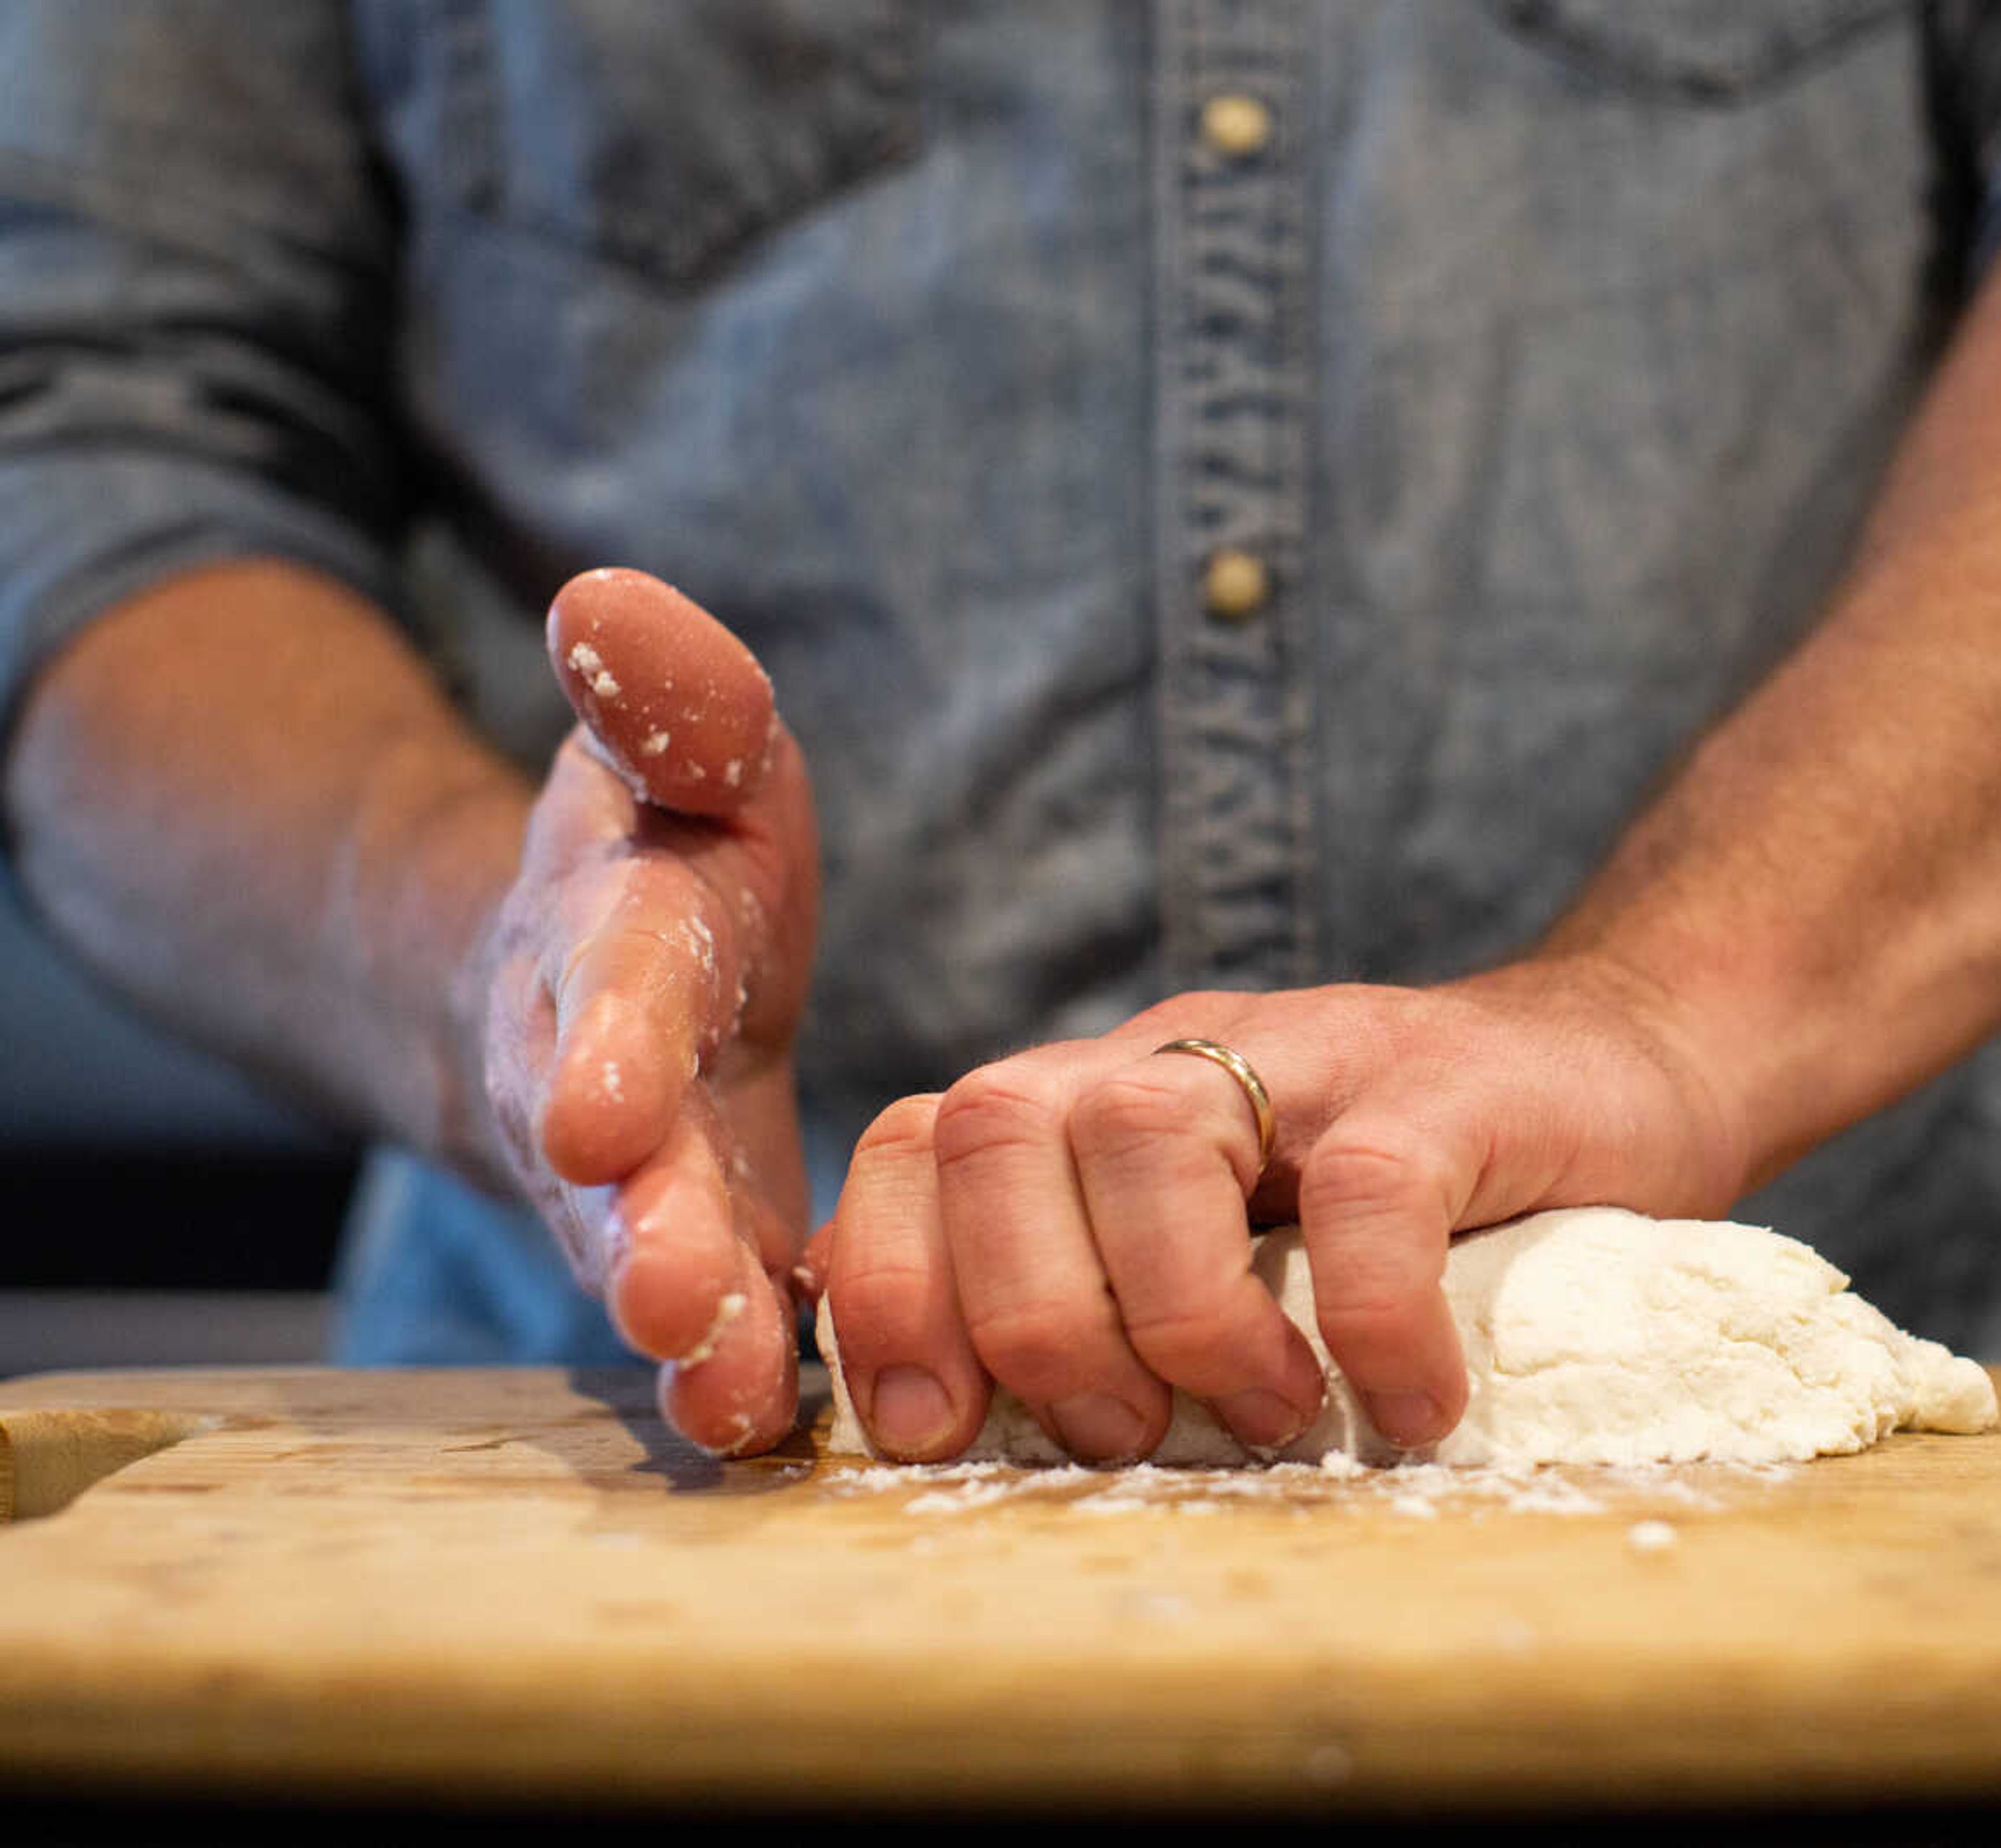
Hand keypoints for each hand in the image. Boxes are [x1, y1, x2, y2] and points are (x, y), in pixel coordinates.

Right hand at [469, 569, 820, 1454]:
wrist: (624, 980)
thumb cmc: (681, 850)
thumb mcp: (686, 754)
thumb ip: (668, 698)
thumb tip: (609, 597)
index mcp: (610, 938)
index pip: (604, 986)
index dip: (600, 1046)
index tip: (595, 1110)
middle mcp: (598, 1079)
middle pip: (608, 1160)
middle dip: (632, 1222)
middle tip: (666, 1289)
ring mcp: (636, 1187)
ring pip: (643, 1261)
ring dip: (682, 1326)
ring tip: (724, 1390)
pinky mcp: (694, 1254)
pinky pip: (706, 1318)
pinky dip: (731, 1370)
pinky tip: (766, 1427)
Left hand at [811, 960, 1746, 1462]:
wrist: (1621, 1063)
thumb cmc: (1410, 1198)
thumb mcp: (1232, 1232)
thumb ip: (1105, 1286)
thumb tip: (947, 1419)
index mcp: (1102, 1095)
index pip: (915, 1139)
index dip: (886, 1283)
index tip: (932, 1431)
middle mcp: (1182, 1054)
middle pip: (994, 1126)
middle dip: (1025, 1316)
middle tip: (1127, 1432)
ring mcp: (1316, 1056)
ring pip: (1145, 1138)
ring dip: (1181, 1317)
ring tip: (1271, 1415)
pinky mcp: (1448, 1085)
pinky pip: (1367, 1193)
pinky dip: (1371, 1323)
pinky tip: (1410, 1407)